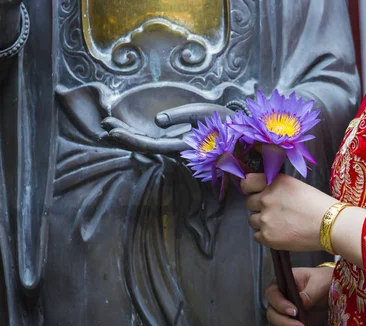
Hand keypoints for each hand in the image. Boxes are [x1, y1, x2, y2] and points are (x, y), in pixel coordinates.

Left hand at [98, 103, 235, 155]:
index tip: (111, 130)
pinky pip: (153, 140)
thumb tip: (157, 120)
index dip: (129, 138)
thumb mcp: (203, 113)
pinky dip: (139, 134)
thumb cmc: (223, 123)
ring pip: (147, 143)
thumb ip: (180, 116)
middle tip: (103, 125)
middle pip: (144, 146)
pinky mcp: (177, 141)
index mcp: (181, 146)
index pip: (149, 145)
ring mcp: (175, 146)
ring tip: (108, 126)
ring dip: (128, 135)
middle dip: (123, 136)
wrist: (239, 131)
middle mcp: (175, 149)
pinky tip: (127, 129)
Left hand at [242, 174, 337, 251]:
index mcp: (274, 183)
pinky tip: (281, 234)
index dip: (249, 188)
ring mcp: (265, 218)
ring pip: (252, 221)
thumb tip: (264, 193)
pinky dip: (266, 236)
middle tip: (275, 212)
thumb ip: (277, 188)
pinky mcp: (267, 236)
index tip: (254, 192)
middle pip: (249, 203)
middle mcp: (266, 198)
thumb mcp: (296, 186)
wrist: (330, 225)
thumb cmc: (319, 205)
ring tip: (281, 225)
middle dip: (259, 207)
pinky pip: (257, 236)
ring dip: (262, 222)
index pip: (247, 182)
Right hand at [265, 267, 332, 325]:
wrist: (331, 292)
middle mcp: (278, 301)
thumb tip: (301, 303)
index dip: (280, 304)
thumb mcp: (320, 283)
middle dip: (285, 324)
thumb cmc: (324, 282)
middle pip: (272, 315)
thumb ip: (310, 293)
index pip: (272, 294)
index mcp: (282, 285)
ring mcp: (282, 316)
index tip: (295, 312)